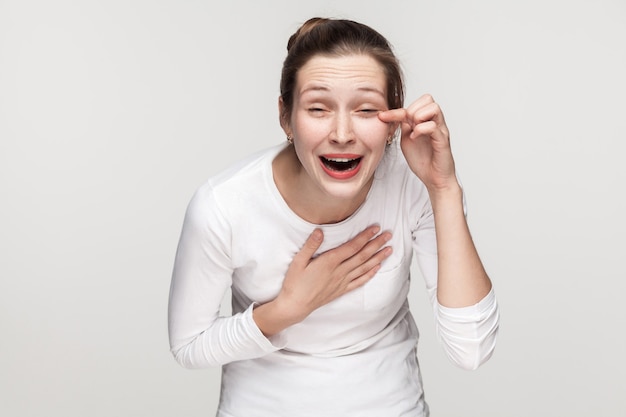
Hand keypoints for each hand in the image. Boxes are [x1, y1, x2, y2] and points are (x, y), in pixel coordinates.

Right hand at [254, 225, 391, 335]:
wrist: (296, 306)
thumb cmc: (295, 283)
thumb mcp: (298, 261)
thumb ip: (310, 245)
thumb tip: (320, 231)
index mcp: (329, 262)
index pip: (352, 246)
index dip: (365, 236)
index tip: (375, 228)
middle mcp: (339, 272)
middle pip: (362, 256)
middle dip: (376, 244)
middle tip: (389, 235)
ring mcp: (342, 282)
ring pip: (364, 268)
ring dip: (378, 258)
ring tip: (389, 249)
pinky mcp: (341, 290)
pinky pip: (359, 282)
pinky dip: (370, 274)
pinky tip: (377, 268)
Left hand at [378, 94, 456, 191]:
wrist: (434, 179)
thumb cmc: (423, 160)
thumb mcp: (407, 140)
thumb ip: (404, 127)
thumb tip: (395, 115)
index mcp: (426, 121)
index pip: (413, 105)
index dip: (395, 110)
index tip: (381, 116)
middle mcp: (435, 122)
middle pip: (427, 98)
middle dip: (412, 110)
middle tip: (407, 125)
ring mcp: (440, 130)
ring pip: (434, 107)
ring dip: (419, 116)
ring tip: (413, 130)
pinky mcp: (443, 140)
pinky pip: (433, 126)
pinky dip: (421, 130)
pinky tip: (415, 138)